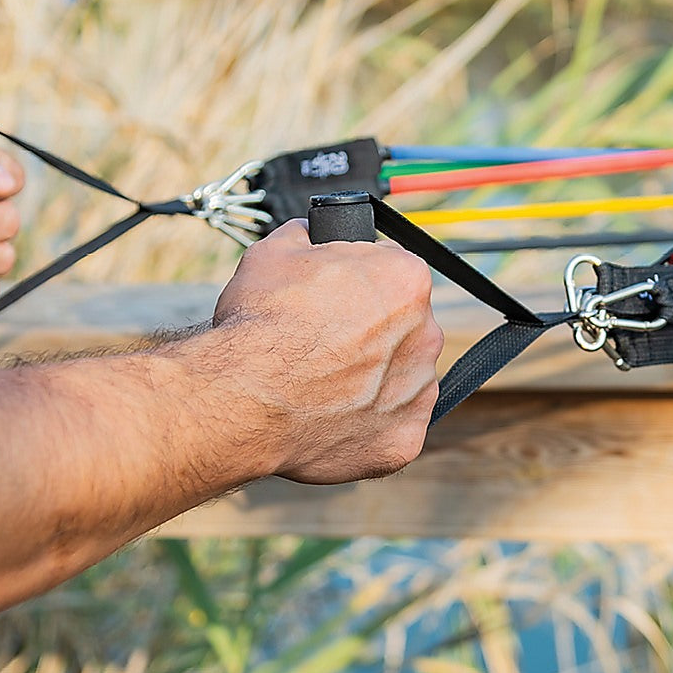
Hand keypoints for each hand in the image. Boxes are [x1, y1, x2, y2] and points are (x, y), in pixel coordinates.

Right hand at [212, 220, 442, 483]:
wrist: (245, 395)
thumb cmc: (260, 321)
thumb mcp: (275, 252)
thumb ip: (306, 237)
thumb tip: (308, 232)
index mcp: (407, 280)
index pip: (393, 275)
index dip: (358, 285)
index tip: (331, 300)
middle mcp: (427, 333)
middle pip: (402, 329)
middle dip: (369, 335)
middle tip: (321, 346)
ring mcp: (420, 391)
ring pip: (399, 380)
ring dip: (370, 382)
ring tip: (319, 387)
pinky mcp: (405, 439)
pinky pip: (392, 430)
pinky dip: (365, 429)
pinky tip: (329, 422)